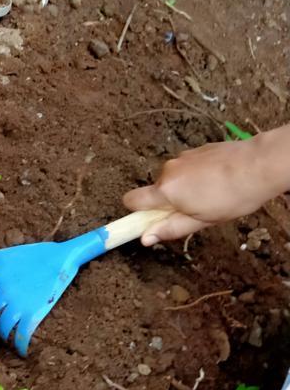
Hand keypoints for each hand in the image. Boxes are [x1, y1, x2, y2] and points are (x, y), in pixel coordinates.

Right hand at [123, 132, 287, 245]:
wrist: (259, 165)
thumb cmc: (234, 195)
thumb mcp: (202, 220)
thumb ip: (171, 228)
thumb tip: (145, 238)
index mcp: (166, 191)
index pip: (131, 200)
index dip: (136, 213)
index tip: (147, 222)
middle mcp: (167, 171)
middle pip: (155, 191)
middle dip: (169, 202)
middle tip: (194, 210)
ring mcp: (181, 158)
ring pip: (173, 179)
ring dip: (184, 188)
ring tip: (212, 194)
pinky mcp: (194, 151)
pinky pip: (186, 168)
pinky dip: (196, 176)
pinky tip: (217, 181)